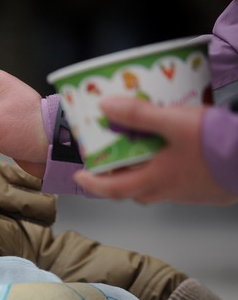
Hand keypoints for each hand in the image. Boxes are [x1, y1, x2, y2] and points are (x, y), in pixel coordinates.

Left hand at [73, 96, 237, 204]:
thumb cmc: (218, 145)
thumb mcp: (175, 122)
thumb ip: (139, 115)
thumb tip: (105, 107)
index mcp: (154, 180)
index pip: (112, 189)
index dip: (93, 184)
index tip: (81, 175)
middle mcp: (168, 191)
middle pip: (132, 190)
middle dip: (116, 178)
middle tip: (108, 160)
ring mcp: (187, 193)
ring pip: (154, 186)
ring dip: (141, 172)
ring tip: (139, 150)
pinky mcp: (204, 189)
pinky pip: (175, 182)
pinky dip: (164, 169)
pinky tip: (172, 152)